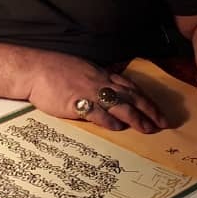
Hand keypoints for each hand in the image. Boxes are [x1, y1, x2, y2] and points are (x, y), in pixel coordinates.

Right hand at [26, 53, 168, 132]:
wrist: (33, 70)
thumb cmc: (53, 69)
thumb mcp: (81, 68)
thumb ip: (96, 78)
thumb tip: (108, 87)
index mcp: (101, 73)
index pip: (130, 86)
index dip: (146, 99)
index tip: (157, 110)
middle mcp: (99, 82)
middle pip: (131, 96)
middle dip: (149, 110)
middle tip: (163, 123)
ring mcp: (89, 92)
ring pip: (120, 105)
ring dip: (137, 118)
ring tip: (149, 129)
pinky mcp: (76, 103)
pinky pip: (98, 113)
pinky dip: (110, 121)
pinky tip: (120, 129)